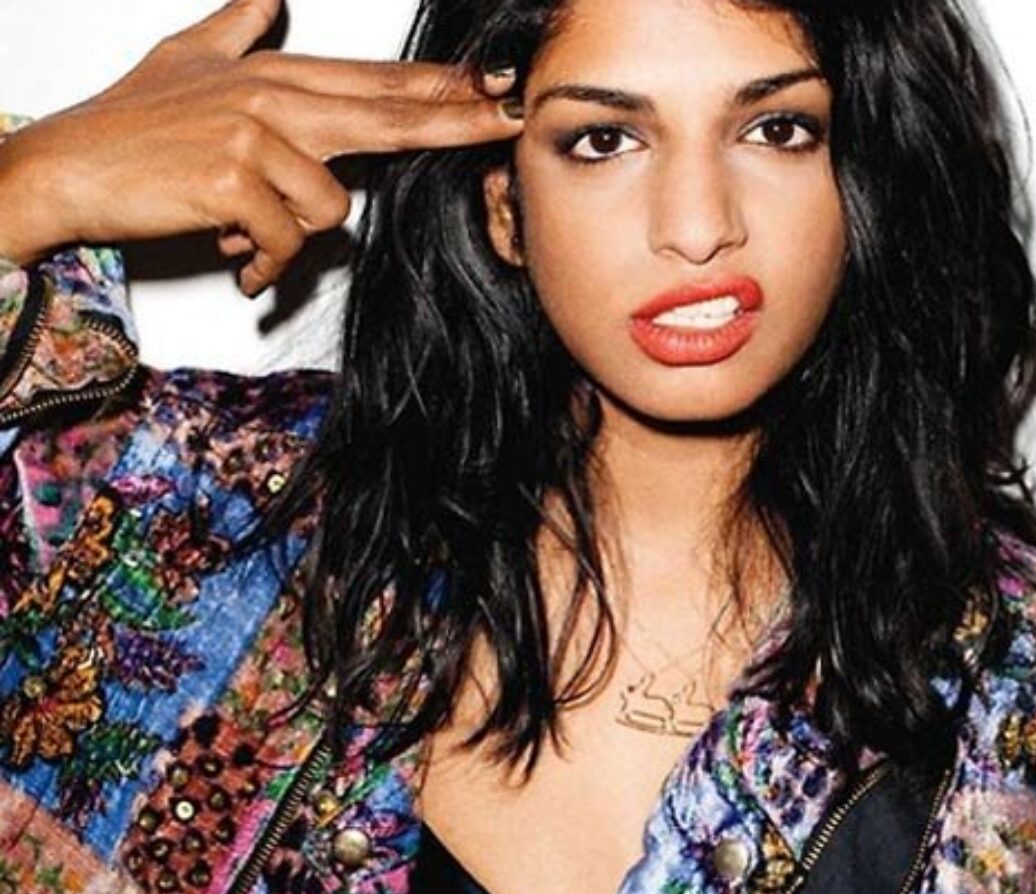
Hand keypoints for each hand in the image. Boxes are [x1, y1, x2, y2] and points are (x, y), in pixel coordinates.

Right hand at [0, 0, 522, 293]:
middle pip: (388, 115)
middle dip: (456, 121)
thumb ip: (237, 26)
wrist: (63, 167)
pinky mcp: (235, 178)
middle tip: (509, 120)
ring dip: (291, 238)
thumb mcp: (187, 57)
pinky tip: (234, 253)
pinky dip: (263, 262)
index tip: (497, 87)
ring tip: (248, 232)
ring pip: (332, 205)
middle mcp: (273, 97)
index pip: (377, 82)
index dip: (442, 87)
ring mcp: (255, 135)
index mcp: (274, 74)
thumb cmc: (128, 125)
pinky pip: (287, 241)